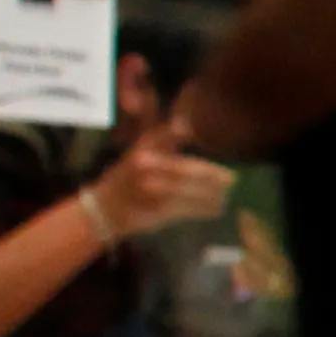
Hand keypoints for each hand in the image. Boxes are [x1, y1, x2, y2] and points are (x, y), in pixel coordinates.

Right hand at [81, 125, 234, 237]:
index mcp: (143, 150)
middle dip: (212, 175)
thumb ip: (163, 140)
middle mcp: (146, 167)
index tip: (203, 138)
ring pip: (190, 192)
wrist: (103, 209)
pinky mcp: (157, 211)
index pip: (168, 137)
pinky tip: (215, 210)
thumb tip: (186, 126)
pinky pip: (188, 210)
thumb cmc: (126, 179)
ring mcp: (151, 190)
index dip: (186, 136)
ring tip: (225, 196)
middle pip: (186, 170)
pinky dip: (204, 210)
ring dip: (213, 196)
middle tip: (232, 180)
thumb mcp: (139, 153)